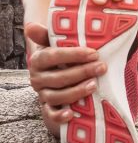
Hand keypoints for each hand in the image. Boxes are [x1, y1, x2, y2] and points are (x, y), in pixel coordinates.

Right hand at [25, 22, 106, 136]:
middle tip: (101, 67)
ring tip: (94, 85)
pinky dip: (59, 116)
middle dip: (82, 72)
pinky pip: (50, 114)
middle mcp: (38, 78)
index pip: (52, 56)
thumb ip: (48, 35)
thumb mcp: (56, 43)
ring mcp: (42, 94)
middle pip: (58, 77)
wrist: (57, 72)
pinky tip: (72, 113)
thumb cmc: (62, 55)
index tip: (94, 53)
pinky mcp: (48, 107)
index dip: (73, 55)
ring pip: (56, 96)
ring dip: (76, 91)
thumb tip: (31, 26)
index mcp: (39, 60)